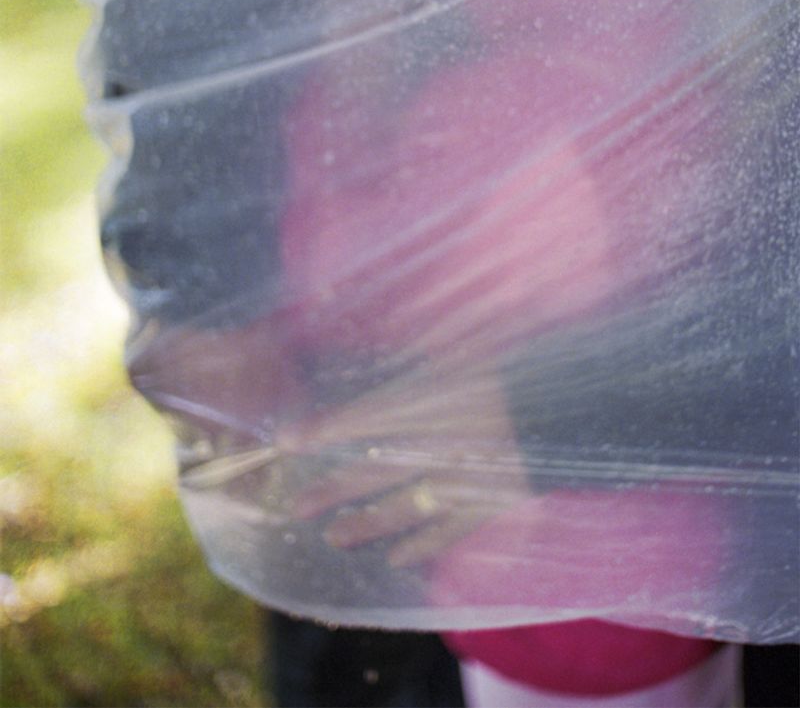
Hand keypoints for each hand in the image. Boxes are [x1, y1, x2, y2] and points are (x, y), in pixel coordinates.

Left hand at [283, 358, 528, 567]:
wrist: (565, 406)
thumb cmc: (514, 366)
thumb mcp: (461, 352)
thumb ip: (420, 365)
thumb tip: (377, 356)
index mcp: (426, 402)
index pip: (359, 419)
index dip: (320, 431)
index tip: (283, 443)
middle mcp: (433, 445)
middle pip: (370, 470)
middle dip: (330, 488)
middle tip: (295, 507)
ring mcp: (458, 479)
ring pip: (400, 507)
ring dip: (365, 524)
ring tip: (333, 538)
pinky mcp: (486, 503)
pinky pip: (446, 531)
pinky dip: (421, 544)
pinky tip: (397, 557)